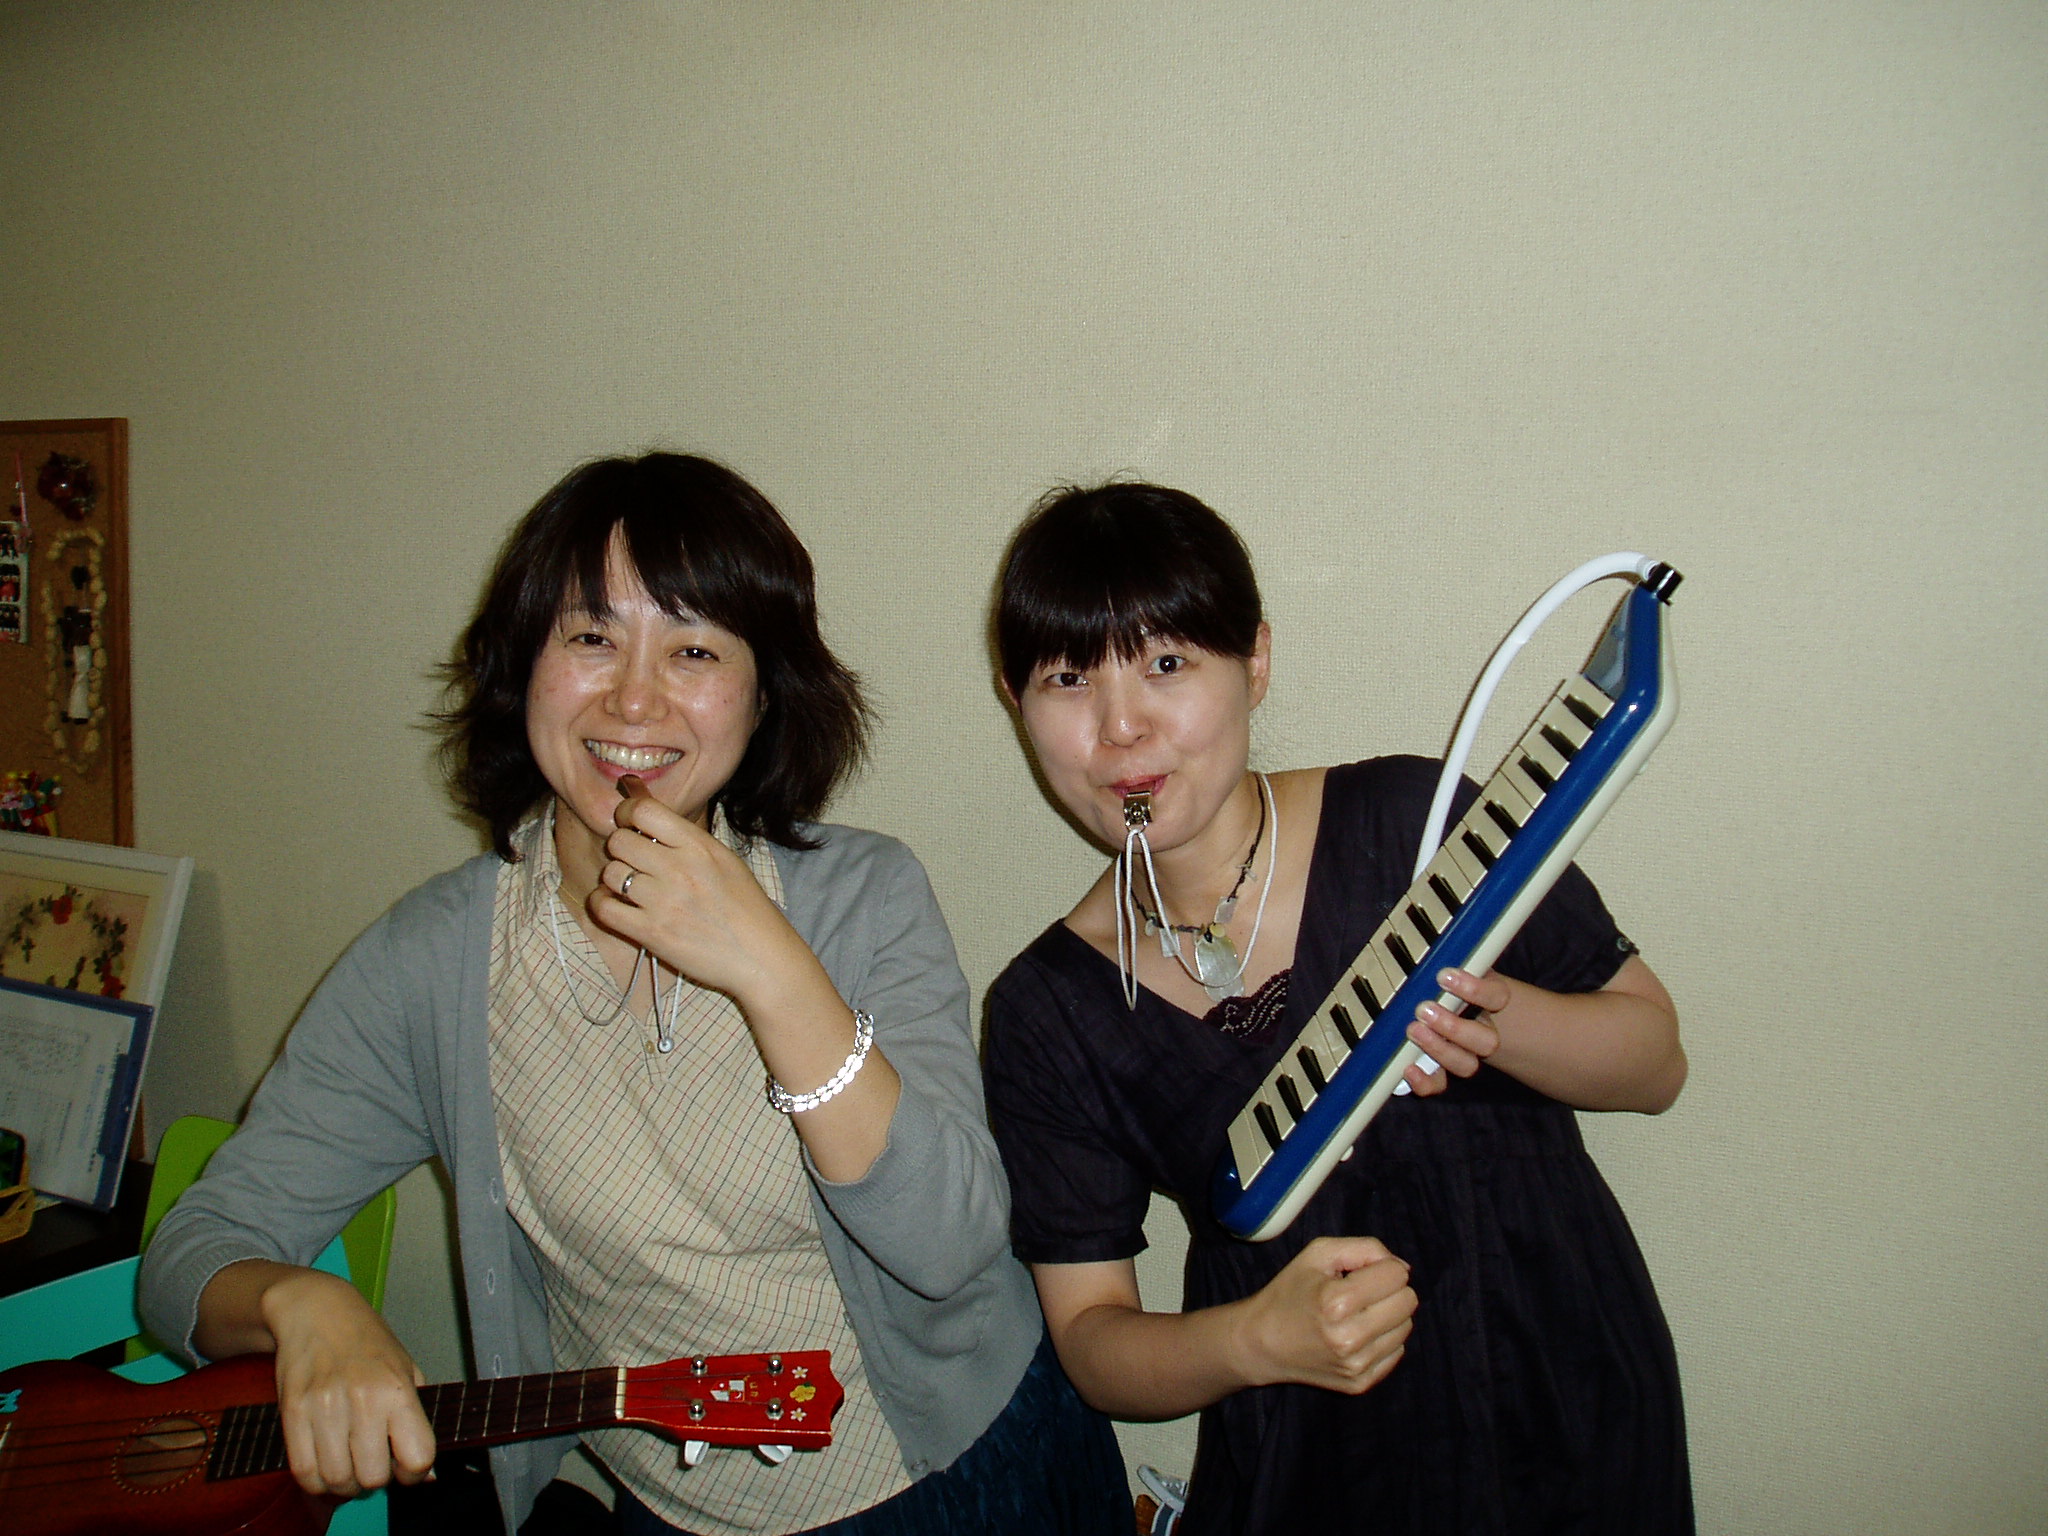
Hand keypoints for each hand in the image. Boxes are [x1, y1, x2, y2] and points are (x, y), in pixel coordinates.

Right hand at [261, 1268, 435, 1497]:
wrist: (317, 1310)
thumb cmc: (366, 1341)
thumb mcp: (407, 1370)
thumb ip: (420, 1421)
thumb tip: (428, 1473)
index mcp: (397, 1389)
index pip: (417, 1456)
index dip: (415, 1473)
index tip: (407, 1468)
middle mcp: (362, 1399)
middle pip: (372, 1477)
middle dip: (374, 1480)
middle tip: (372, 1464)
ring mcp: (324, 1407)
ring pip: (336, 1480)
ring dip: (343, 1484)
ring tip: (348, 1465)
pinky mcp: (292, 1412)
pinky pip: (303, 1471)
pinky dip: (315, 1480)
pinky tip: (325, 1466)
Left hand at [588, 789, 823, 1012]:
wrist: (760, 958)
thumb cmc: (746, 908)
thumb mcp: (725, 861)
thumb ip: (688, 839)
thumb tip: (646, 813)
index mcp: (700, 846)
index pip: (644, 811)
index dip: (628, 813)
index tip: (630, 823)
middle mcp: (679, 869)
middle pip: (619, 841)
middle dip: (621, 848)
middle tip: (633, 861)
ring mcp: (664, 902)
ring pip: (611, 873)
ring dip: (615, 878)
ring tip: (630, 886)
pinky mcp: (651, 933)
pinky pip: (605, 907)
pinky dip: (603, 903)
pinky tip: (617, 905)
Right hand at [1232, 1235, 1415, 1394]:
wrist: (1261, 1343)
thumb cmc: (1290, 1291)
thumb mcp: (1318, 1253)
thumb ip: (1365, 1248)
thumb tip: (1403, 1268)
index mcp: (1336, 1301)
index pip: (1397, 1275)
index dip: (1381, 1267)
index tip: (1359, 1273)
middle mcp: (1349, 1338)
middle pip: (1408, 1302)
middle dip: (1389, 1290)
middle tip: (1362, 1293)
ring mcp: (1356, 1365)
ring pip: (1405, 1327)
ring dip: (1387, 1315)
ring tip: (1358, 1314)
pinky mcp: (1360, 1384)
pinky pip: (1396, 1352)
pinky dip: (1382, 1339)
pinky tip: (1357, 1335)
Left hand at [1406, 966, 1509, 1081]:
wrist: (1455, 1008)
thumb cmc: (1451, 983)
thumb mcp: (1457, 967)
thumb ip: (1453, 961)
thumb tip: (1433, 947)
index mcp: (1491, 1002)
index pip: (1496, 997)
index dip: (1474, 989)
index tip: (1444, 976)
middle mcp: (1484, 1032)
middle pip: (1486, 1042)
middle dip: (1453, 1027)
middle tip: (1423, 1010)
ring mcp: (1466, 1054)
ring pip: (1466, 1065)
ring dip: (1439, 1050)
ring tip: (1413, 1030)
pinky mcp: (1444, 1071)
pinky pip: (1440, 1084)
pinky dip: (1425, 1082)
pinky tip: (1408, 1069)